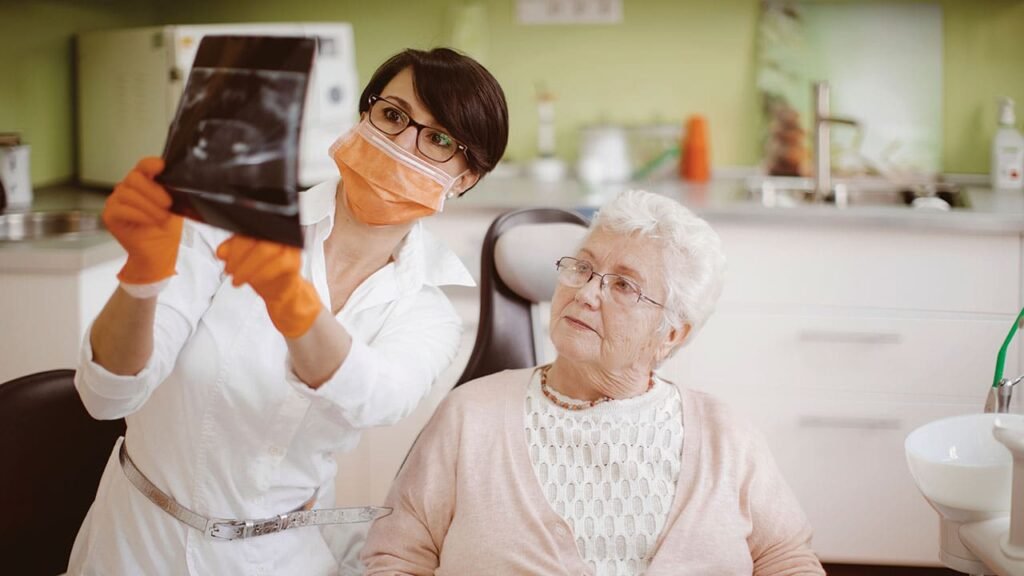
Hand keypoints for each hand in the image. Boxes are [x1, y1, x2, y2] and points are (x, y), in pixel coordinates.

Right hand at [102, 157, 182, 284]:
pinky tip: (149, 221)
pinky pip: (120, 209)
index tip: (161, 167)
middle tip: (167, 205)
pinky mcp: (109, 215)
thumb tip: (176, 178)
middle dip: (153, 191)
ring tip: (160, 218)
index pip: (143, 166)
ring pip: (127, 193)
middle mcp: (128, 189)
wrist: (160, 253)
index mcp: (144, 183)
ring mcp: (116, 201)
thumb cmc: (167, 230)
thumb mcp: (175, 206)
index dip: (150, 164)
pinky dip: (138, 214)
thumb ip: (170, 190)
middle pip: (134, 177)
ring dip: (148, 206)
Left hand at [215, 235, 320, 338]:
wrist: (281, 292)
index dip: (233, 242)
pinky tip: (254, 281)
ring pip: (267, 249)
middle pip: (257, 236)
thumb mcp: (240, 261)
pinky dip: (263, 273)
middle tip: (230, 270)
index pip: (248, 227)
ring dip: (248, 267)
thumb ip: (231, 252)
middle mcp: (279, 233)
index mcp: (265, 228)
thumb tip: (222, 252)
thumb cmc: (262, 272)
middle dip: (238, 255)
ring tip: (238, 279)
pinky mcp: (295, 261)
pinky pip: (279, 264)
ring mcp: (290, 246)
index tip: (223, 256)